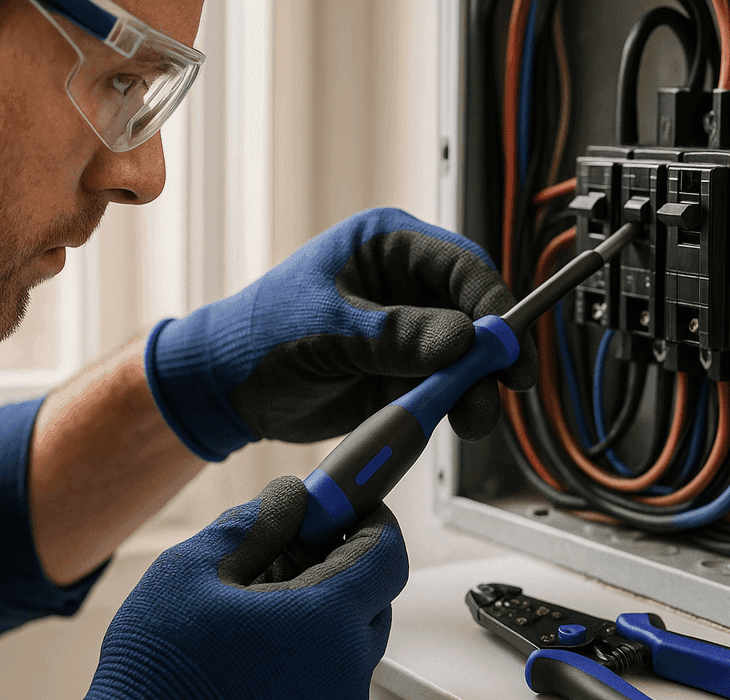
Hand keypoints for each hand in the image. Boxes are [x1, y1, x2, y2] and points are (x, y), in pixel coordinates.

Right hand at [24, 476, 407, 699]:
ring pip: (351, 647)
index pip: (387, 555)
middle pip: (373, 601)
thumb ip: (253, 524)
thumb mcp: (193, 571)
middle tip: (285, 557)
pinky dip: (310, 664)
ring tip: (256, 615)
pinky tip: (254, 662)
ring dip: (322, 620)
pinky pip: (333, 688)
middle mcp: (347, 671)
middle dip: (341, 569)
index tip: (345, 509)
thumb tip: (290, 500)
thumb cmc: (162, 676)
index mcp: (326, 620)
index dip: (371, 522)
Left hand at [145, 207, 537, 460]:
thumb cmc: (259, 336)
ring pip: (461, 359)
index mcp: (387, 246)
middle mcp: (404, 286)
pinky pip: (438, 390)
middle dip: (488, 357)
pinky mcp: (398, 375)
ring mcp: (404, 333)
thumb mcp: (327, 331)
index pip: (463, 268)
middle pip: (473, 316)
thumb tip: (463, 342)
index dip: (493, 307)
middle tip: (499, 392)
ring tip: (468, 420)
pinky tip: (433, 423)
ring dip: (470, 389)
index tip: (505, 348)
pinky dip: (442, 408)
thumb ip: (396, 336)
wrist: (224, 389)